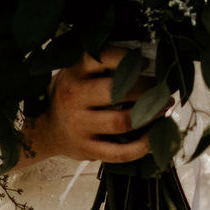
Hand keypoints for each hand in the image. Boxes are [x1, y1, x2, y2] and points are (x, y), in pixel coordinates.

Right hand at [23, 55, 154, 165]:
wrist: (45, 130)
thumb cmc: (71, 96)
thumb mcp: (77, 73)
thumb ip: (102, 67)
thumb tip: (146, 63)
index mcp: (74, 73)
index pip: (103, 58)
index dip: (129, 59)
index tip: (146, 62)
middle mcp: (74, 97)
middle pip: (117, 91)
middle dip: (147, 90)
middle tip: (162, 90)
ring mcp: (80, 125)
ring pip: (122, 121)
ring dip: (150, 115)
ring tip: (164, 109)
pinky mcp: (87, 149)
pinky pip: (120, 152)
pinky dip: (142, 146)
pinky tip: (154, 137)